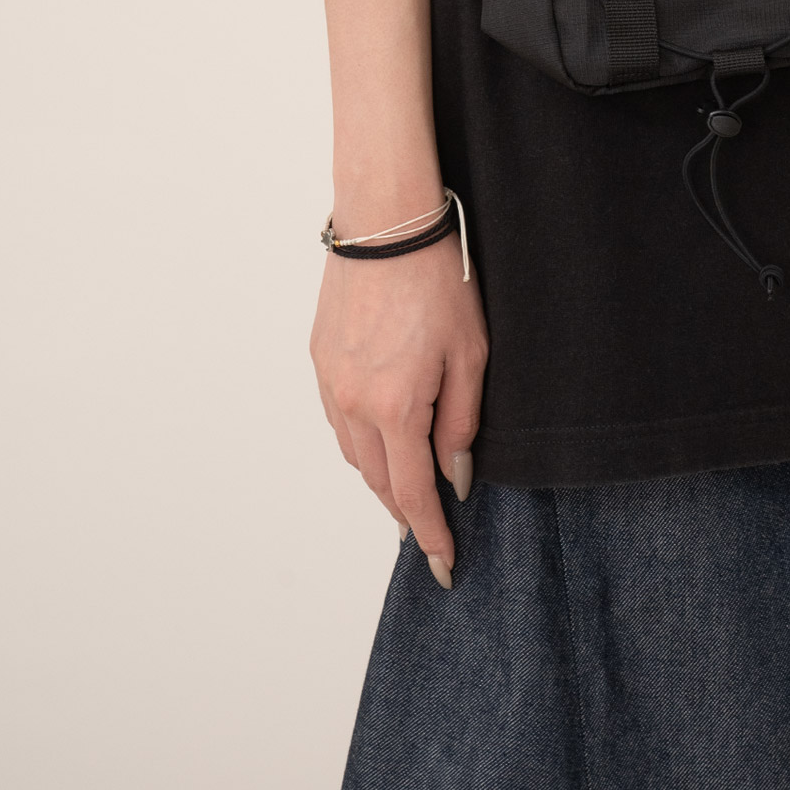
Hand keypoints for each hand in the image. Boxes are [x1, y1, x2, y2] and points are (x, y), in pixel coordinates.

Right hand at [309, 240, 488, 583]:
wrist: (387, 225)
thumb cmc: (438, 281)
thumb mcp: (471, 354)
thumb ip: (463, 424)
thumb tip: (456, 478)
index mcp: (396, 407)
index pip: (413, 493)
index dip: (430, 534)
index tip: (443, 565)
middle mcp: (353, 404)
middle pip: (379, 482)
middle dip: (405, 514)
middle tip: (429, 537)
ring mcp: (330, 383)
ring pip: (355, 455)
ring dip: (382, 480)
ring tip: (407, 495)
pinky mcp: (319, 361)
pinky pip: (338, 421)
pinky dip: (362, 444)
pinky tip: (381, 443)